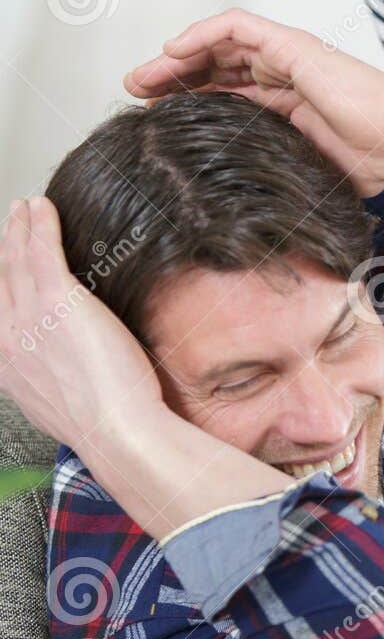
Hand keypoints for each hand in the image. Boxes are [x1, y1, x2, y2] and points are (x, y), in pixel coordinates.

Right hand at [0, 197, 163, 449]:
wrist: (116, 431)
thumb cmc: (103, 425)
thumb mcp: (55, 405)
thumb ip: (44, 380)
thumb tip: (54, 372)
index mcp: (6, 364)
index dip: (0, 278)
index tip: (5, 260)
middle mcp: (7, 338)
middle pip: (2, 278)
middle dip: (8, 244)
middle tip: (13, 221)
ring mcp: (29, 318)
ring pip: (19, 259)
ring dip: (21, 227)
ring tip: (26, 207)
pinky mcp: (58, 300)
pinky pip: (44, 250)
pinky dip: (41, 224)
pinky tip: (43, 206)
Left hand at [124, 9, 383, 195]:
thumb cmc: (368, 160)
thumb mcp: (300, 169)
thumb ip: (272, 171)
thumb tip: (234, 204)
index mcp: (286, 102)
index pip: (224, 93)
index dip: (188, 101)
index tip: (154, 118)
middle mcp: (282, 74)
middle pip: (214, 66)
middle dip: (172, 77)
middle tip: (135, 92)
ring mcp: (286, 56)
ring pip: (217, 43)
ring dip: (176, 56)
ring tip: (143, 75)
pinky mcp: (290, 43)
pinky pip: (236, 25)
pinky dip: (201, 33)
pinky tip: (172, 50)